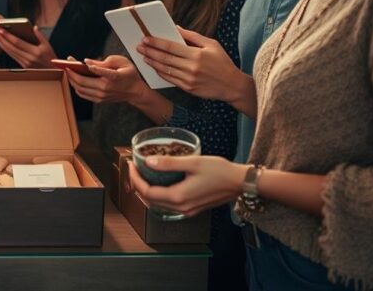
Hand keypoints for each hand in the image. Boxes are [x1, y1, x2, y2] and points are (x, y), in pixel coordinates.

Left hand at [0, 26, 55, 67]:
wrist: (53, 72)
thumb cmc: (51, 58)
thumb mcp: (48, 46)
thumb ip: (40, 36)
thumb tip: (34, 27)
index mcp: (35, 52)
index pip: (18, 42)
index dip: (8, 36)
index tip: (2, 30)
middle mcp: (29, 58)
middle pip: (12, 48)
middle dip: (3, 40)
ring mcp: (25, 63)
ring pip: (11, 53)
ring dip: (3, 45)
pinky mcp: (23, 67)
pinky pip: (13, 57)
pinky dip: (7, 50)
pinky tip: (4, 45)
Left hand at [66, 55, 145, 103]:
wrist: (135, 91)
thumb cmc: (129, 74)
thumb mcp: (122, 62)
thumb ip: (106, 61)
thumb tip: (88, 62)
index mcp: (114, 77)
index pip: (102, 72)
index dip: (92, 67)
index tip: (83, 62)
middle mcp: (106, 88)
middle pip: (83, 82)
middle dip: (72, 73)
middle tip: (65, 65)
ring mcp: (102, 95)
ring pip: (80, 89)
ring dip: (71, 80)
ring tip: (67, 71)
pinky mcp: (99, 100)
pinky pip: (83, 94)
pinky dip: (76, 87)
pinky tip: (73, 80)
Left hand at [128, 155, 247, 217]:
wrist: (241, 183)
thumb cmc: (220, 171)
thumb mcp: (192, 162)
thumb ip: (169, 163)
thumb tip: (148, 162)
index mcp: (179, 197)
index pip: (147, 191)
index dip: (135, 179)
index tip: (131, 165)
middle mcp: (182, 207)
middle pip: (151, 199)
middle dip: (139, 184)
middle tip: (135, 168)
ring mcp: (188, 210)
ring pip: (159, 203)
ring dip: (148, 190)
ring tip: (144, 173)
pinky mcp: (193, 208)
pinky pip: (170, 204)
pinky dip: (160, 193)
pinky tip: (160, 181)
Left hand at [137, 27, 250, 102]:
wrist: (232, 85)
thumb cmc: (222, 62)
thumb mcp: (212, 45)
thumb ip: (193, 36)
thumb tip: (176, 28)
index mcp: (196, 54)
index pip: (171, 47)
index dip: (156, 42)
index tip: (146, 39)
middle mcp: (191, 67)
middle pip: (165, 58)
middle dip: (150, 51)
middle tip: (139, 47)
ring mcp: (189, 79)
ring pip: (165, 69)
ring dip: (152, 62)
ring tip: (144, 56)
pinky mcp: (188, 88)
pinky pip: (170, 79)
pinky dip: (160, 73)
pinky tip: (154, 67)